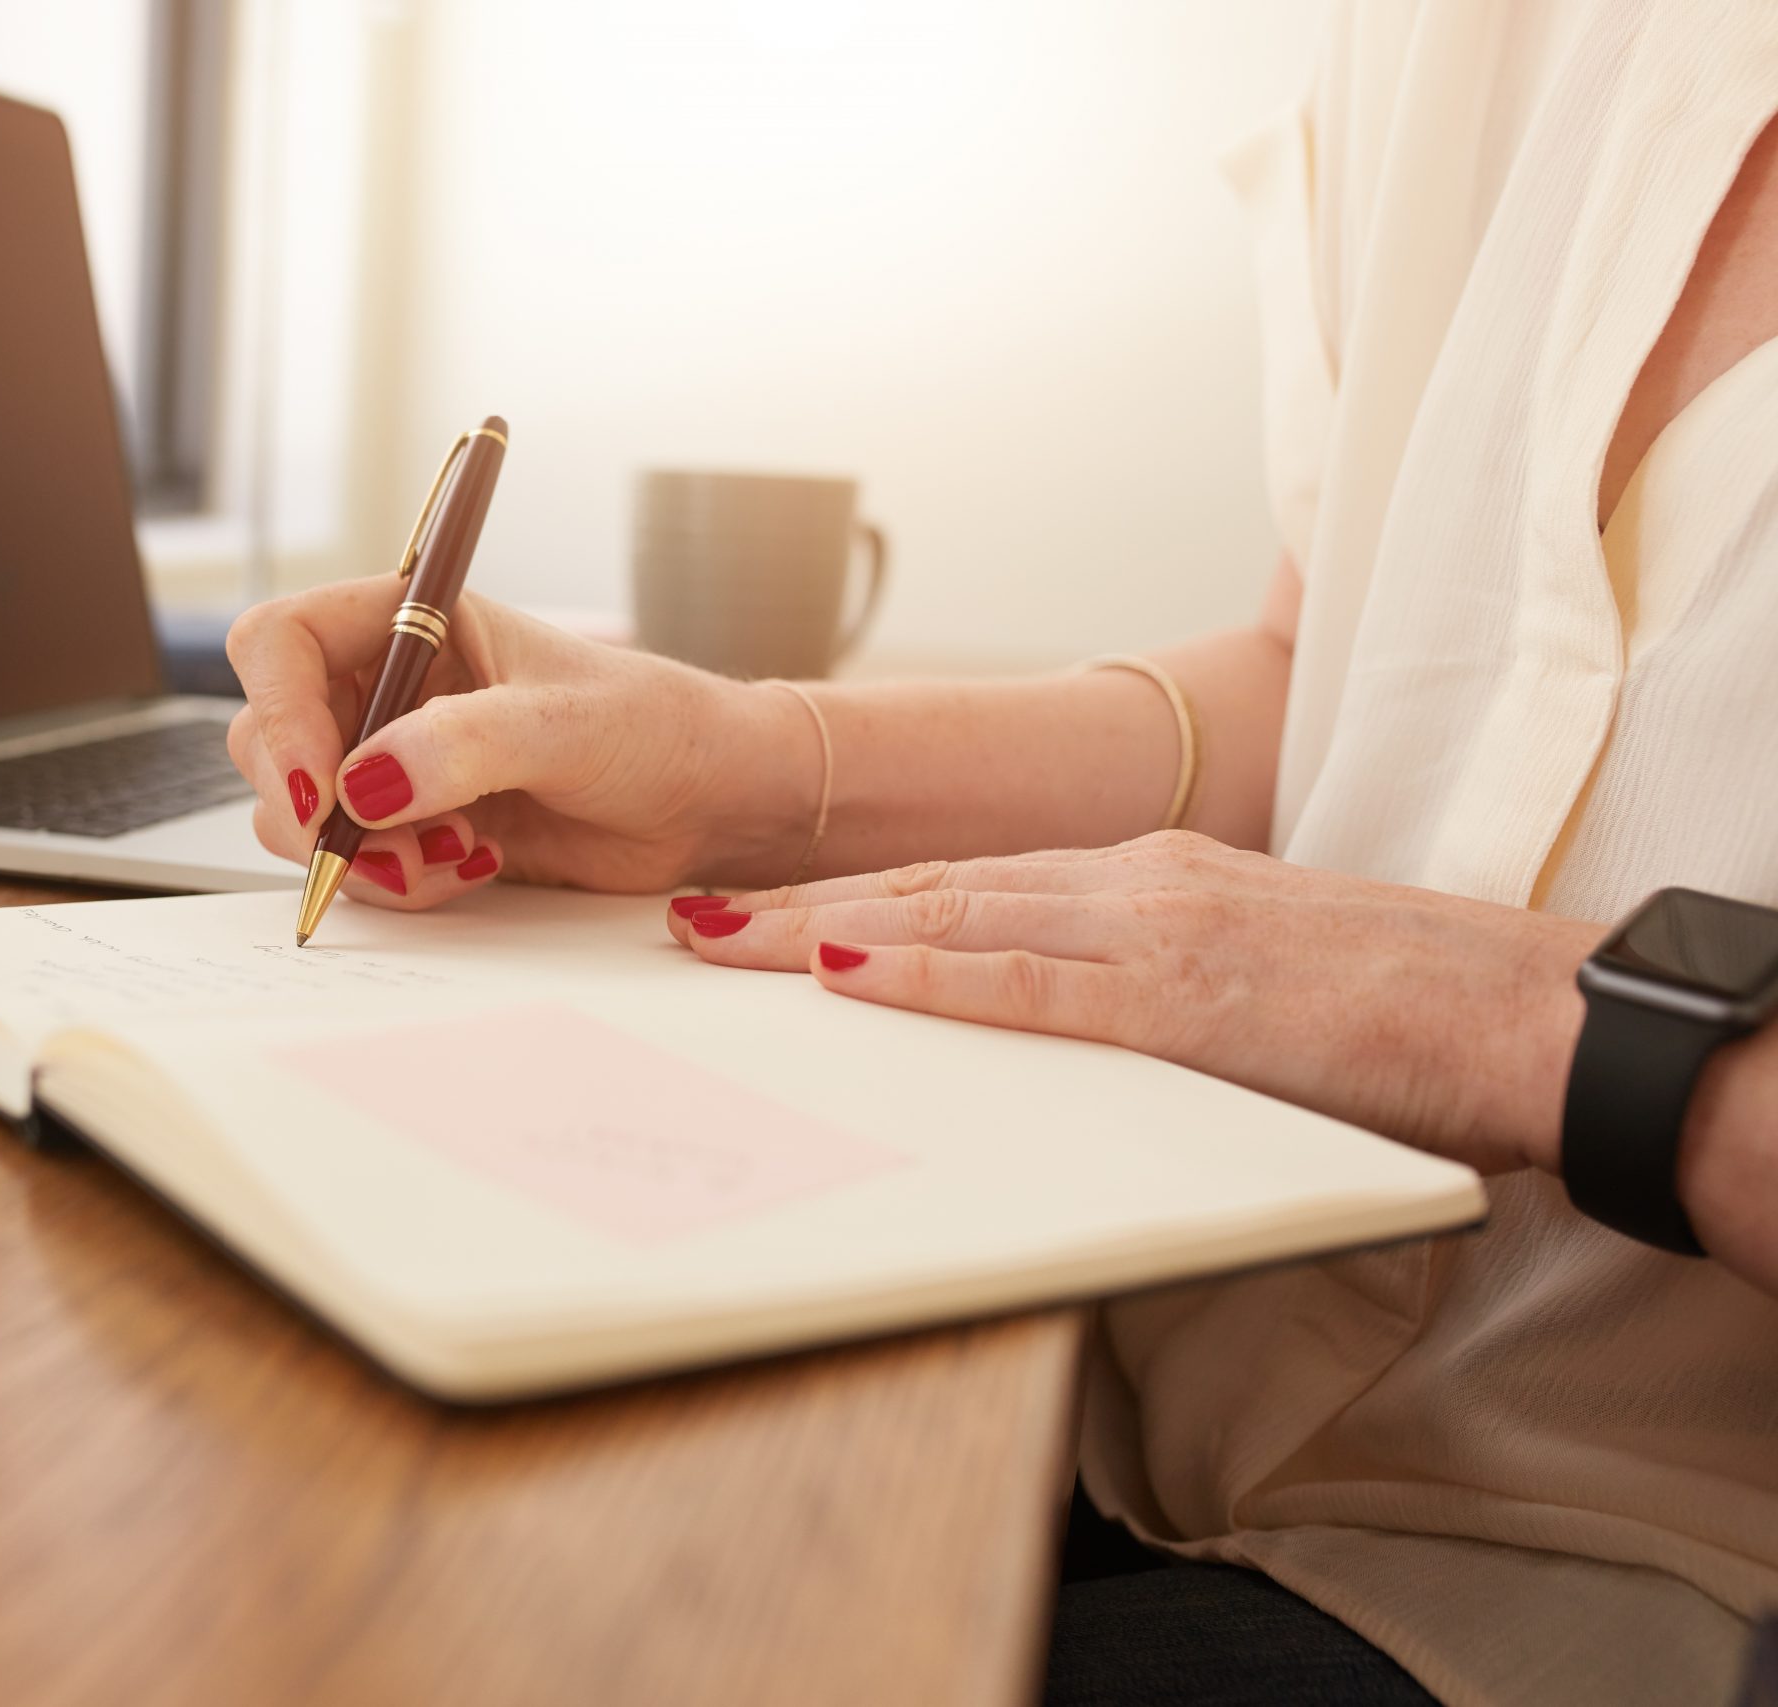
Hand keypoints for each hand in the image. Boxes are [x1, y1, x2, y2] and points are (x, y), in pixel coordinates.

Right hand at [225, 578, 813, 907]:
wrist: (711, 805)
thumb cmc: (659, 728)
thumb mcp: (566, 724)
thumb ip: (464, 746)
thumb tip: (365, 783)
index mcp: (411, 620)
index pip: (282, 641)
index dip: (280, 709)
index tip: (320, 783)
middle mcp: (387, 685)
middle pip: (268, 736)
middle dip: (312, 802)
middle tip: (377, 843)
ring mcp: (394, 759)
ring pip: (297, 810)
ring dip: (356, 851)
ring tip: (451, 853)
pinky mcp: (413, 828)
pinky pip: (352, 862)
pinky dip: (392, 881)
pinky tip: (469, 866)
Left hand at [669, 831, 1606, 1175]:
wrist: (1529, 1014)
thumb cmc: (1396, 1010)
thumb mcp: (1246, 981)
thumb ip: (1145, 989)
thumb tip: (1066, 1026)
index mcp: (1143, 880)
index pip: (965, 886)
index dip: (851, 898)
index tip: (758, 913)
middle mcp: (1130, 883)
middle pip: (929, 889)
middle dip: (798, 907)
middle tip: (688, 922)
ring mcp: (1155, 929)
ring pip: (953, 919)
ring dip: (821, 931)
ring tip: (717, 943)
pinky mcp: (1187, 997)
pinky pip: (1029, 985)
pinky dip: (928, 977)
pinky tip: (843, 970)